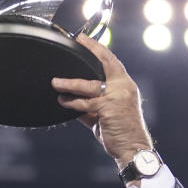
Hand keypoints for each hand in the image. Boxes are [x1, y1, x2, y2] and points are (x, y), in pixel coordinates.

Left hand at [51, 33, 153, 169]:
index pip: (112, 61)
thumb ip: (90, 106)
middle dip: (90, 50)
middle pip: (105, 62)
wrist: (132, 149)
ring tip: (55, 82)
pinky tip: (62, 101)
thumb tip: (70, 101)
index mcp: (125, 85)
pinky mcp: (108, 108)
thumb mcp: (104, 115)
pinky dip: (72, 102)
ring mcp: (117, 96)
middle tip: (76, 41)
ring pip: (89, 84)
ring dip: (70, 83)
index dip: (98, 49)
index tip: (84, 39)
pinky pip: (85, 102)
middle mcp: (124, 86)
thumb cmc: (120, 132)